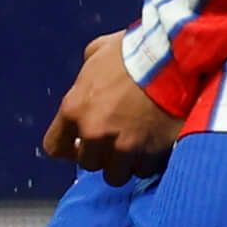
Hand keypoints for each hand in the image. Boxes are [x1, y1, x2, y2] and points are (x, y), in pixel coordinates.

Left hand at [42, 31, 181, 184]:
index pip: (55, 146)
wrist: (171, 60)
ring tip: (134, 148)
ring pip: (115, 174)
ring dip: (122, 164)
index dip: (68, 148)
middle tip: (114, 141)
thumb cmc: (132, 51)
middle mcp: (94, 133)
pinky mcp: (150, 154)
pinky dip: (146, 163)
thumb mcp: (97, 52)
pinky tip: (153, 147)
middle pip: (88, 163)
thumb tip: (88, 83)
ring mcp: (122, 147)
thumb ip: (86, 76)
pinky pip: (142, 171)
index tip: (79, 145)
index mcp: (74, 109)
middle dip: (100, 154)